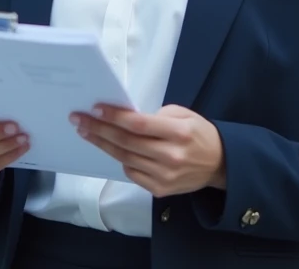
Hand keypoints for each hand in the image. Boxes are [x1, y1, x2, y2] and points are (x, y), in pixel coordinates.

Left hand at [72, 104, 225, 196]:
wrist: (219, 165)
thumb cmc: (199, 135)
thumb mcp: (184, 115)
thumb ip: (156, 115)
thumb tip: (126, 117)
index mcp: (179, 133)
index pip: (139, 124)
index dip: (115, 117)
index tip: (95, 109)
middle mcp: (171, 156)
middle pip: (127, 142)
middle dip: (99, 129)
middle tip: (79, 119)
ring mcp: (165, 176)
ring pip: (125, 158)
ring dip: (102, 144)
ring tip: (86, 132)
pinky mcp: (160, 190)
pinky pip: (132, 173)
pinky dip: (120, 160)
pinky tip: (111, 148)